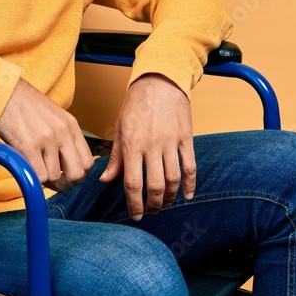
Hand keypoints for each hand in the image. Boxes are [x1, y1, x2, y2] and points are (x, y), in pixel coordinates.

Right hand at [0, 77, 94, 191]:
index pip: (87, 161)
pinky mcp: (28, 146)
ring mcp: (47, 139)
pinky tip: (26, 165)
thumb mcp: (54, 117)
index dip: (77, 174)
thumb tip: (66, 164)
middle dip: (65, 183)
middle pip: (76, 173)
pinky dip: (32, 176)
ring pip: (54, 177)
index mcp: (71, 125)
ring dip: (43, 177)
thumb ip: (64, 138)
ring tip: (33, 165)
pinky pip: (38, 176)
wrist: (5, 93)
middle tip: (53, 180)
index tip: (65, 174)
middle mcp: (63, 132)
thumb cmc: (25, 106)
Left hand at [99, 73, 195, 220]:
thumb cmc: (137, 103)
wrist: (160, 81)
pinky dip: (190, 184)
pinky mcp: (186, 138)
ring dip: (170, 197)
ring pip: (173, 179)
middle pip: (154, 186)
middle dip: (153, 205)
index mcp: (132, 144)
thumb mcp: (120, 128)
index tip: (136, 215)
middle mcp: (151, 145)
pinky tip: (187, 195)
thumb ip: (115, 157)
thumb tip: (105, 180)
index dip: (134, 204)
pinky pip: (190, 166)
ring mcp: (170, 142)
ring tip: (165, 204)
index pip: (132, 183)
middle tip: (151, 212)